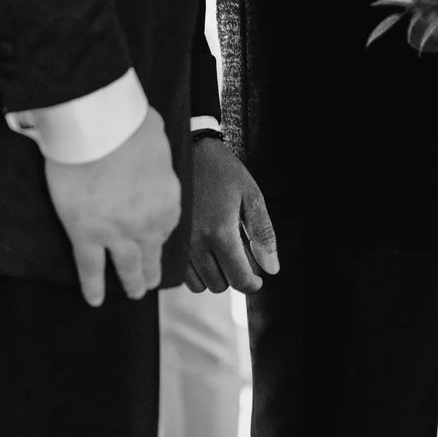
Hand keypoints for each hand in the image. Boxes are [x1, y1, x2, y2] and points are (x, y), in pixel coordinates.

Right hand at [44, 106, 182, 307]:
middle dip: (152, 270)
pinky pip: (90, 268)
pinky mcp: (85, 234)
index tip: (156, 238)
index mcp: (168, 198)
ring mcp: (117, 233)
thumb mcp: (157, 140)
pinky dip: (93, 286)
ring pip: (127, 266)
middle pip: (152, 252)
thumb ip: (155, 156)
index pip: (167, 225)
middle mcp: (148, 222)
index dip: (160, 233)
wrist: (99, 129)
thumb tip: (149, 150)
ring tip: (134, 294)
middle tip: (150, 282)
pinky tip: (96, 300)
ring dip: (132, 282)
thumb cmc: (129, 124)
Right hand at [183, 136, 279, 295]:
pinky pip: (181, 275)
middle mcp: (196, 244)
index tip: (257, 279)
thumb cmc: (222, 171)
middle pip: (218, 285)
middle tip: (237, 252)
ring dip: (212, 274)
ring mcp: (177, 245)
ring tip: (219, 249)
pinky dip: (194, 270)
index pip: (238, 279)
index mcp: (220, 232)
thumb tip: (272, 269)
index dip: (252, 284)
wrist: (187, 151)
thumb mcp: (251, 195)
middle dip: (232, 274)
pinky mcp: (165, 243)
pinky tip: (202, 250)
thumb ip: (263, 233)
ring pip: (198, 284)